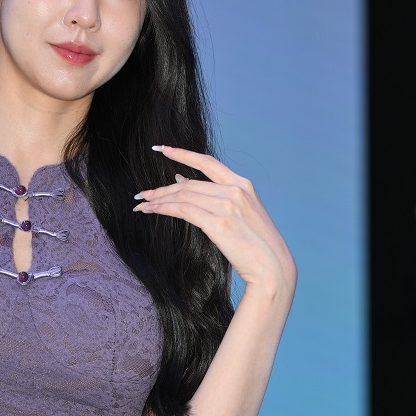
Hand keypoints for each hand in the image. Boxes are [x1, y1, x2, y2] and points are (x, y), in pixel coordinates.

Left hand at [133, 145, 296, 297]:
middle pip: (189, 183)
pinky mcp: (218, 224)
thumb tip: (184, 181)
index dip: (182, 153)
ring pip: (183, 196)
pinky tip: (151, 210)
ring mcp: (227, 206)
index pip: (207, 162)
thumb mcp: (244, 213)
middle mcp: (235, 190)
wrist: (273, 267)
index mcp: (243, 184)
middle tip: (143, 194)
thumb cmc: (258, 245)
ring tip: (142, 204)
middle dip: (162, 188)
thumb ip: (219, 197)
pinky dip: (164, 208)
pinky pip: (183, 210)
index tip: (161, 148)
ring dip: (159, 199)